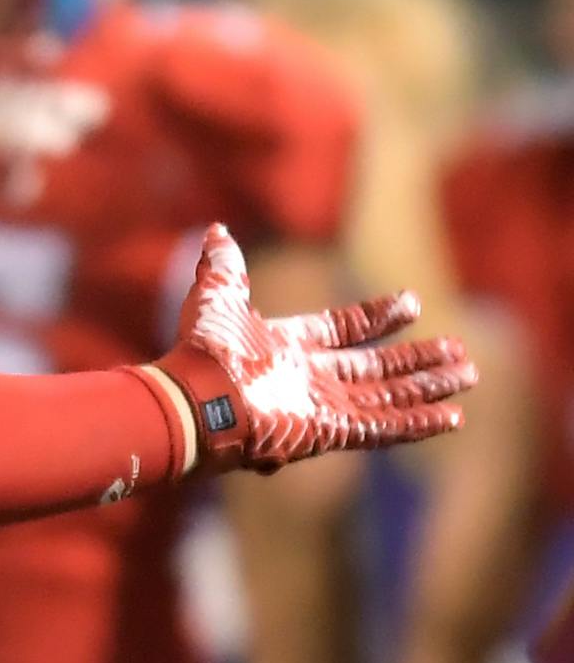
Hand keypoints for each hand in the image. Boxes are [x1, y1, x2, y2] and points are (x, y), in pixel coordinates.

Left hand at [156, 224, 473, 475]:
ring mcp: (322, 407)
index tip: (413, 303)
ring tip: (468, 375)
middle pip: (376, 369)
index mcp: (288, 345)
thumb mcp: (216, 297)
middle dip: (417, 361)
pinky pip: (382, 427)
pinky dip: (417, 422)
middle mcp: (309, 378)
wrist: (195, 397)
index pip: (343, 330)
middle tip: (460, 352)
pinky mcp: (329, 432)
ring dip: (428, 387)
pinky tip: (452, 417)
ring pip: (388, 396)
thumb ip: (223, 266)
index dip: (377, 318)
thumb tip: (216, 230)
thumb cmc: (204, 349)